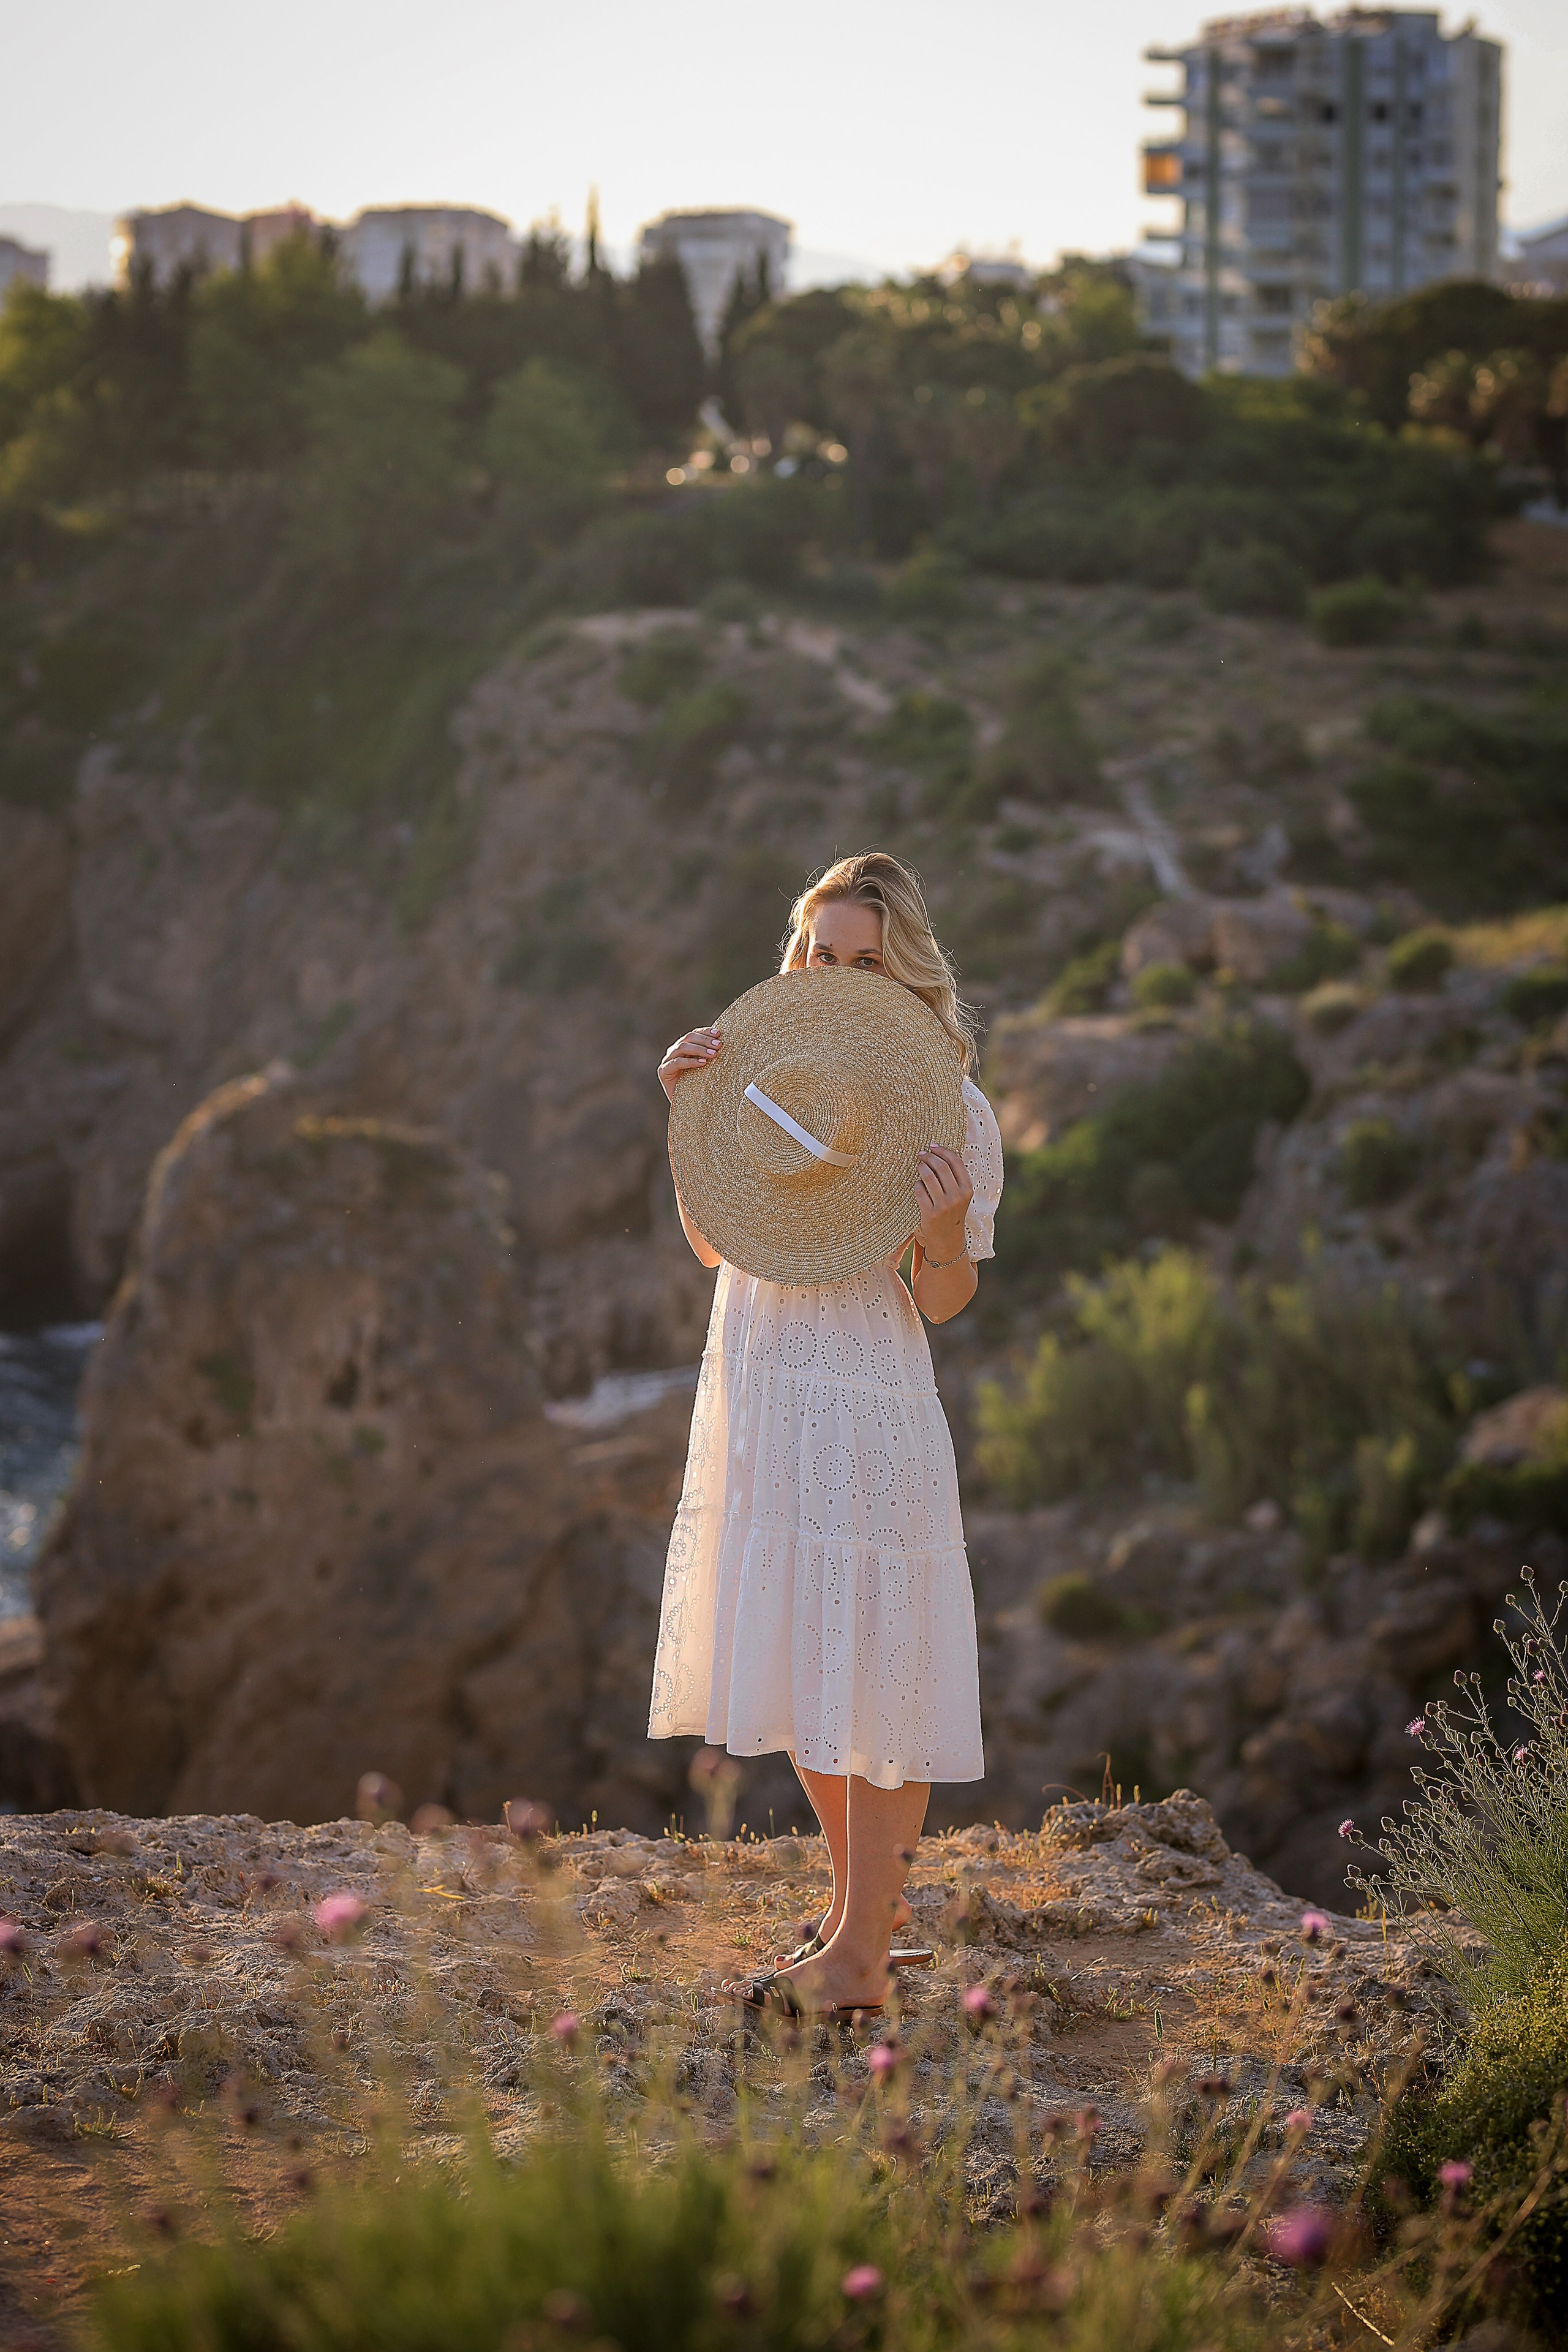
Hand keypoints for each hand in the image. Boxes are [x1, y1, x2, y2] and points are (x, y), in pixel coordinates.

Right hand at [659, 1025, 720, 1100]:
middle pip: (688, 1038)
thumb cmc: (699, 1086)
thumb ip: (710, 1056)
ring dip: (699, 1049)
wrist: (687, 1106)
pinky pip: (676, 1063)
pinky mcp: (663, 1071)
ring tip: (713, 1054)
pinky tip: (702, 1063)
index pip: (694, 1034)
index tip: (718, 1033)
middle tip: (719, 1045)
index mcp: (684, 1048)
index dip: (705, 1032)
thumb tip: (724, 1043)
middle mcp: (674, 1052)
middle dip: (705, 1040)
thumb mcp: (707, 1069)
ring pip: (682, 1047)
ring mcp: (667, 1060)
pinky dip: (690, 1062)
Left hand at [913, 1145, 971, 1265]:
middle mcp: (957, 1197)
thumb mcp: (960, 1195)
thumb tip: (938, 1153)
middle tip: (921, 1154)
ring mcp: (944, 1206)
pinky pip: (919, 1191)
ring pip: (929, 1177)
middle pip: (941, 1167)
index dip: (943, 1151)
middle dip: (929, 1157)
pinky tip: (918, 1185)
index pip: (956, 1162)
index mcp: (967, 1189)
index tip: (932, 1146)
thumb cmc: (952, 1211)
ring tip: (919, 1166)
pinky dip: (917, 1184)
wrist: (947, 1238)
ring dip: (921, 1168)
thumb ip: (954, 1177)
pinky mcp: (930, 1213)